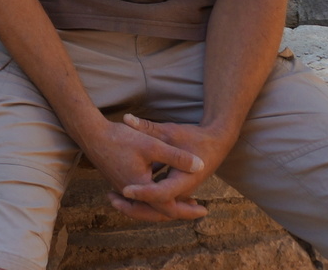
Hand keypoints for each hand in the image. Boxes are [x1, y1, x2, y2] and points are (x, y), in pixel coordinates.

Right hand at [80, 113, 215, 220]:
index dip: (188, 211)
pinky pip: (140, 198)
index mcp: (142, 188)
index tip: (204, 210)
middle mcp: (131, 192)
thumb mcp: (152, 145)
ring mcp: (123, 187)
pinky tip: (160, 186)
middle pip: (158, 212)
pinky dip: (153, 198)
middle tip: (197, 209)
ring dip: (166, 205)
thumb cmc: (120, 138)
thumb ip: (176, 157)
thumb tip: (200, 165)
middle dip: (179, 211)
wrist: (90, 133)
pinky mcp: (119, 180)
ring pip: (148, 206)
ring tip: (184, 201)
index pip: (169, 209)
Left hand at [107, 115, 232, 219]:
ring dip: (137, 204)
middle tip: (111, 199)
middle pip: (158, 209)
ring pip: (158, 206)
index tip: (125, 190)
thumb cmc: (195, 137)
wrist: (216, 142)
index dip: (143, 192)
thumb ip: (147, 127)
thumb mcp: (170, 131)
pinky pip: (159, 199)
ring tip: (112, 197)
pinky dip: (143, 197)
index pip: (161, 193)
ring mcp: (180, 192)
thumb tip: (126, 117)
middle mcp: (183, 190)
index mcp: (184, 180)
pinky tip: (125, 192)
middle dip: (135, 208)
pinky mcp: (176, 188)